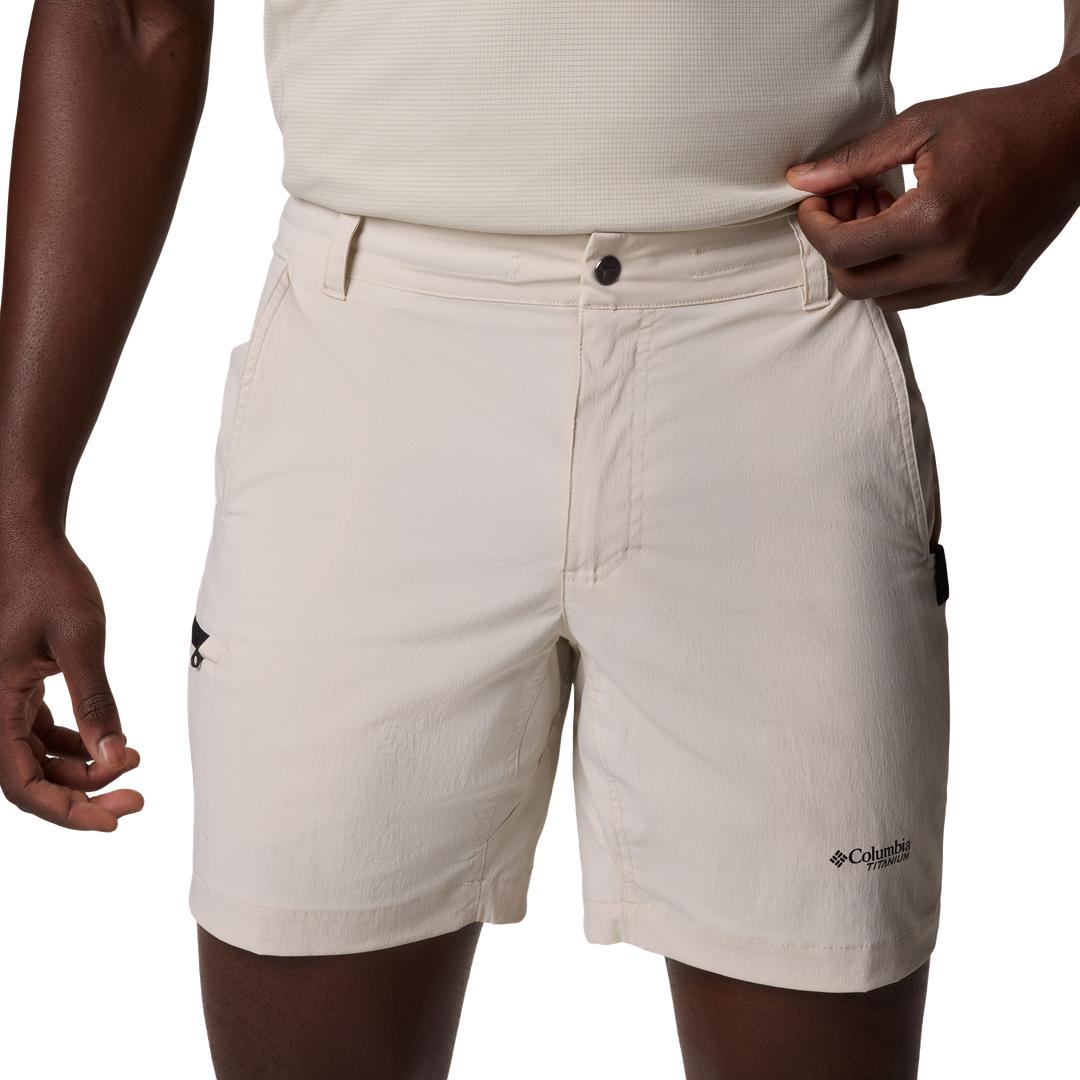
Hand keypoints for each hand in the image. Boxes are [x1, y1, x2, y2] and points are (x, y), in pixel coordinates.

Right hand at [0, 528, 141, 829]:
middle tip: (137, 797)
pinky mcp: (21, 688)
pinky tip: (114, 744)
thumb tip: (115, 758)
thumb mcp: (79, 640)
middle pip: (32, 779)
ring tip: (134, 766)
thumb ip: (96, 702)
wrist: (26, 540)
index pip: (22, 784)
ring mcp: (5, 700)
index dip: (65, 812)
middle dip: (84, 795)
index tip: (113, 821)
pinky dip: (78, 746)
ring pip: (39, 759)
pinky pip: (44, 735)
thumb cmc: (48, 581)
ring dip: (84, 771)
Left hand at [785, 58, 1079, 309]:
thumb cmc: (997, 121)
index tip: (814, 203)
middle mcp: (957, 262)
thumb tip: (800, 182)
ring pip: (889, 298)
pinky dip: (904, 268)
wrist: (1074, 135)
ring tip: (882, 211)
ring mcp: (977, 280)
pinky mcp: (992, 285)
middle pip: (858, 286)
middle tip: (845, 206)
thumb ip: (855, 160)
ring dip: (870, 262)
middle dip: (837, 250)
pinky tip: (912, 226)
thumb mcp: (920, 126)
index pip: (844, 251)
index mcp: (936, 219)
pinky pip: (925, 293)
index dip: (815, 229)